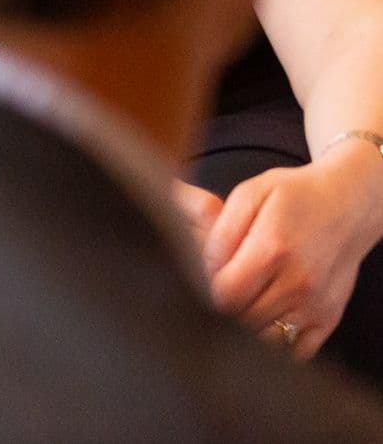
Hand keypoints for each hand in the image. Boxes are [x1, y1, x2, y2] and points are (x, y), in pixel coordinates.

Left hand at [205, 146, 382, 354]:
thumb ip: (222, 231)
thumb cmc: (295, 196)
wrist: (349, 205)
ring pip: (266, 340)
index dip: (202, 291)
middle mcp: (298, 283)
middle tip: (214, 292)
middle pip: (241, 319)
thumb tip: (206, 267)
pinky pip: (297, 351)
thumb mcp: (251, 194)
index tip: (196, 279)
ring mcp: (316, 305)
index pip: (223, 293)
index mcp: (273, 250)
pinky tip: (260, 324)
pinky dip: (274, 346)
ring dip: (243, 330)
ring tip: (236, 307)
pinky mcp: (329, 318)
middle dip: (218, 310)